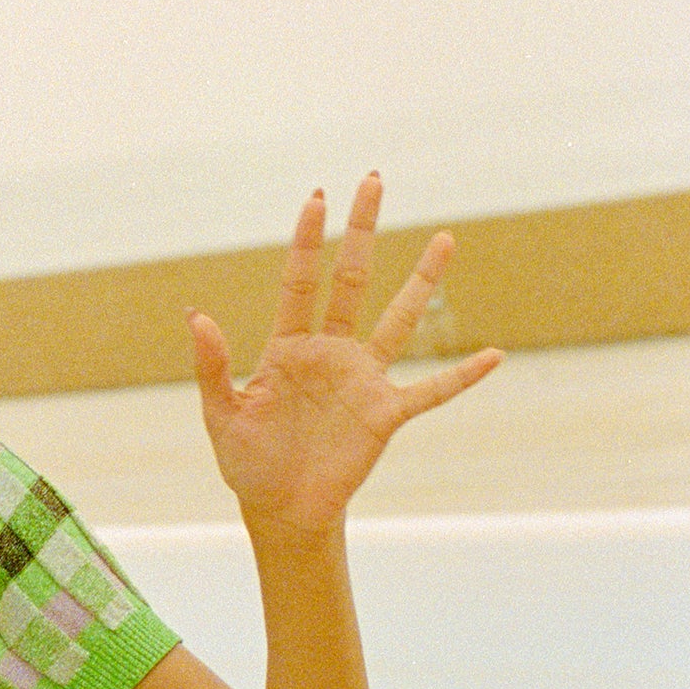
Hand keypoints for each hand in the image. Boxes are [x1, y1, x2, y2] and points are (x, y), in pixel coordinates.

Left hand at [187, 174, 503, 535]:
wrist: (278, 507)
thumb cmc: (247, 459)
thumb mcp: (220, 411)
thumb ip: (212, 365)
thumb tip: (195, 315)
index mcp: (287, 347)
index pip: (299, 281)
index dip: (306, 241)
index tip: (316, 197)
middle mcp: (329, 352)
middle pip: (352, 280)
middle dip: (362, 231)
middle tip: (374, 181)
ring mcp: (362, 380)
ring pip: (399, 320)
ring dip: (423, 281)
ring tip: (446, 238)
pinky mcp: (385, 414)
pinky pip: (431, 391)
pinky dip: (462, 376)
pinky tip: (494, 356)